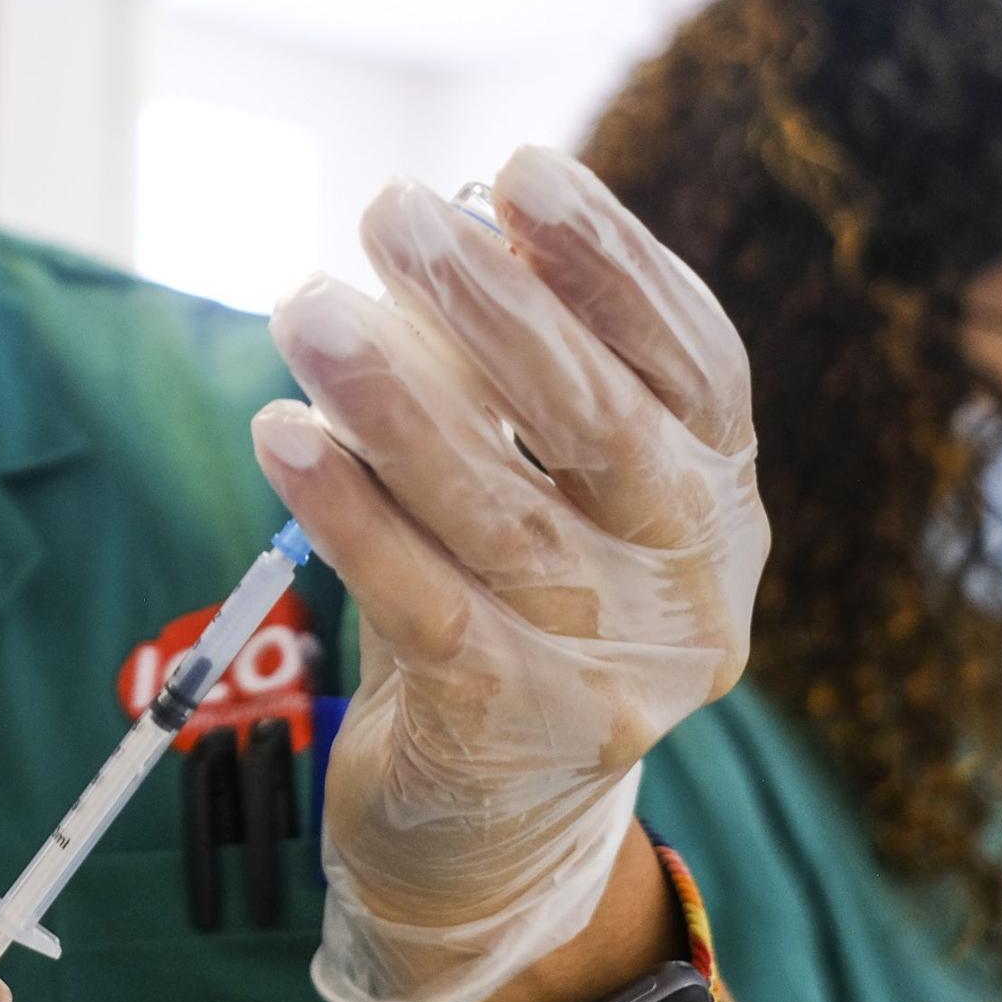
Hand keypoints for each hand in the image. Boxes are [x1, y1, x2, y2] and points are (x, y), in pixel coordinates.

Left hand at [252, 147, 769, 1001]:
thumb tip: (448, 223)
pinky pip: (423, 604)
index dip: (611, 262)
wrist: (495, 833)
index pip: (694, 361)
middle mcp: (695, 586)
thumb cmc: (511, 613)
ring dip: (394, 399)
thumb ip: (521, 386)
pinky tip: (281, 433)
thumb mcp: (549, 496)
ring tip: (306, 306)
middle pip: (600, 423)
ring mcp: (613, 668)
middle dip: (493, 305)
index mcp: (721, 500)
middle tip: (392, 209)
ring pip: (500, 512)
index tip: (519, 168)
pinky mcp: (515, 734)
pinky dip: (350, 514)